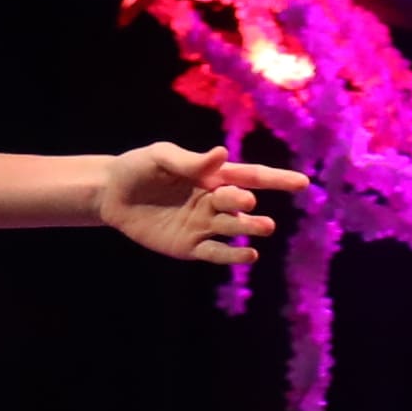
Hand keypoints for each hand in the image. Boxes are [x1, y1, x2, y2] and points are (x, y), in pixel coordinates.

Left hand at [98, 144, 296, 263]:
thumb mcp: (159, 156)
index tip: (302, 183)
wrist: (109, 195)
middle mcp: (213, 202)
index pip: (251, 176)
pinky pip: (216, 252)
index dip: (277, 179)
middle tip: (245, 202)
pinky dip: (233, 255)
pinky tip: (249, 254)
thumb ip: (189, 161)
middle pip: (239, 203)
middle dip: (244, 202)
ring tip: (263, 226)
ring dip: (249, 227)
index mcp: (212, 177)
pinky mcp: (190, 247)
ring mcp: (204, 226)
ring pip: (234, 228)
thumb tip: (221, 155)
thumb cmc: (137, 169)